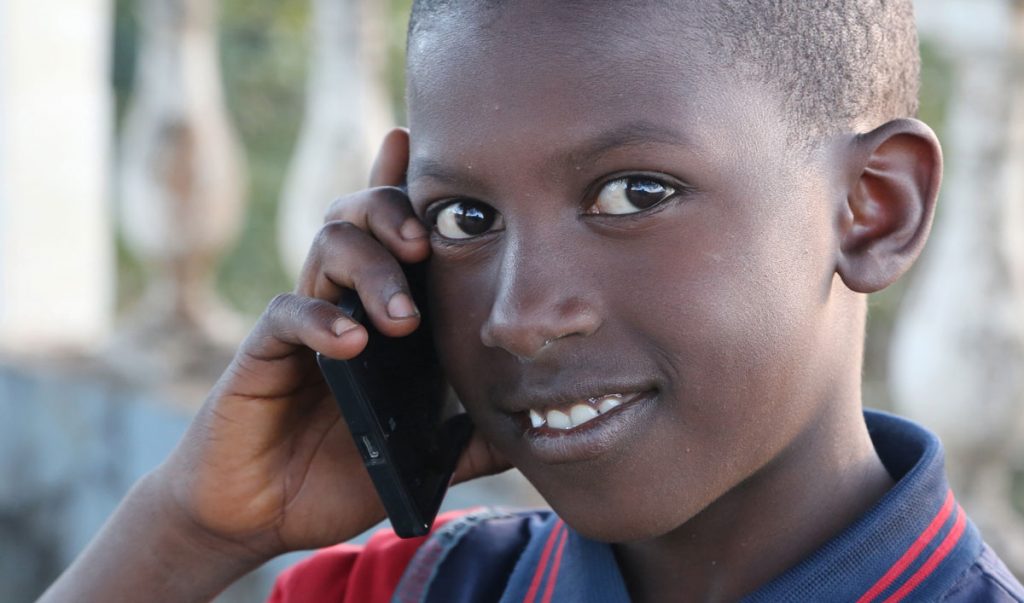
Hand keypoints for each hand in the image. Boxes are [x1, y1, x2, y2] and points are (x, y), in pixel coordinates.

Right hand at [155, 128, 509, 561]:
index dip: (406, 188)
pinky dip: (321, 320)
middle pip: (359, 219)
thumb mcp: (418, 456)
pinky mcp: (262, 354)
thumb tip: (533, 431)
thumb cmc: (338, 475)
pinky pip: (286, 313)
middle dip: (393, 213)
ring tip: (402, 320)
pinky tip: (352, 343)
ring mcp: (301, 325)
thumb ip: (468, 440)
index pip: (394, 238)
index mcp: (381, 317)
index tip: (426, 148)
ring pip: (327, 248)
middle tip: (424, 246)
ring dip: (370, 269)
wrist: (260, 514)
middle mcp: (342, 304)